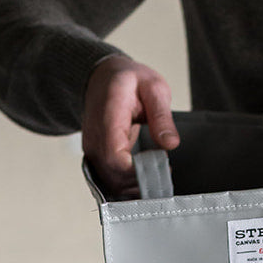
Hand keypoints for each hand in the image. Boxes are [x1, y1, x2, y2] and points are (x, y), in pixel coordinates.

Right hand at [82, 55, 179, 198]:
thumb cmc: (127, 80)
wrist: (102, 76)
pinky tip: (145, 176)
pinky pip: (109, 178)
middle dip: (141, 182)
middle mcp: (94, 136)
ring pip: (110, 182)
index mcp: (108, 116)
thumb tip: (170, 143)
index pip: (115, 157)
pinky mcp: (96, 155)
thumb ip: (162, 116)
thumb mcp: (153, 87)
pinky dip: (128, 184)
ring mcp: (92, 148)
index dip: (137, 171)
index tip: (161, 168)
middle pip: (113, 175)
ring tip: (158, 175)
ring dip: (135, 186)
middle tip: (165, 174)